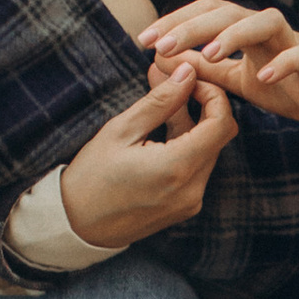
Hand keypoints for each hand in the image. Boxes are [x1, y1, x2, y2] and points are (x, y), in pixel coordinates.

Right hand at [54, 68, 238, 247]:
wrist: (76, 224)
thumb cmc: (91, 175)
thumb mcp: (121, 130)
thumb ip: (160, 101)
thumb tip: (187, 73)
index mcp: (177, 168)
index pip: (222, 123)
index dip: (213, 95)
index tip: (191, 81)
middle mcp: (192, 189)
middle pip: (218, 137)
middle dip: (201, 106)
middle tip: (172, 85)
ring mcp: (191, 202)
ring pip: (208, 152)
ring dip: (192, 126)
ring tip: (160, 108)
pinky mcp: (186, 208)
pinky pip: (198, 170)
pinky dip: (186, 147)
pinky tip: (160, 135)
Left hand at [139, 0, 298, 144]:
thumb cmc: (284, 87)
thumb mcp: (235, 79)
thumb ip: (205, 67)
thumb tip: (164, 58)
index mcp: (245, 30)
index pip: (206, 12)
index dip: (175, 22)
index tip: (145, 40)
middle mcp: (267, 29)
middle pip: (228, 11)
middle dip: (192, 25)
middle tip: (163, 44)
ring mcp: (293, 42)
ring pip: (266, 21)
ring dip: (235, 34)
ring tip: (210, 53)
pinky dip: (282, 64)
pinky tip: (262, 78)